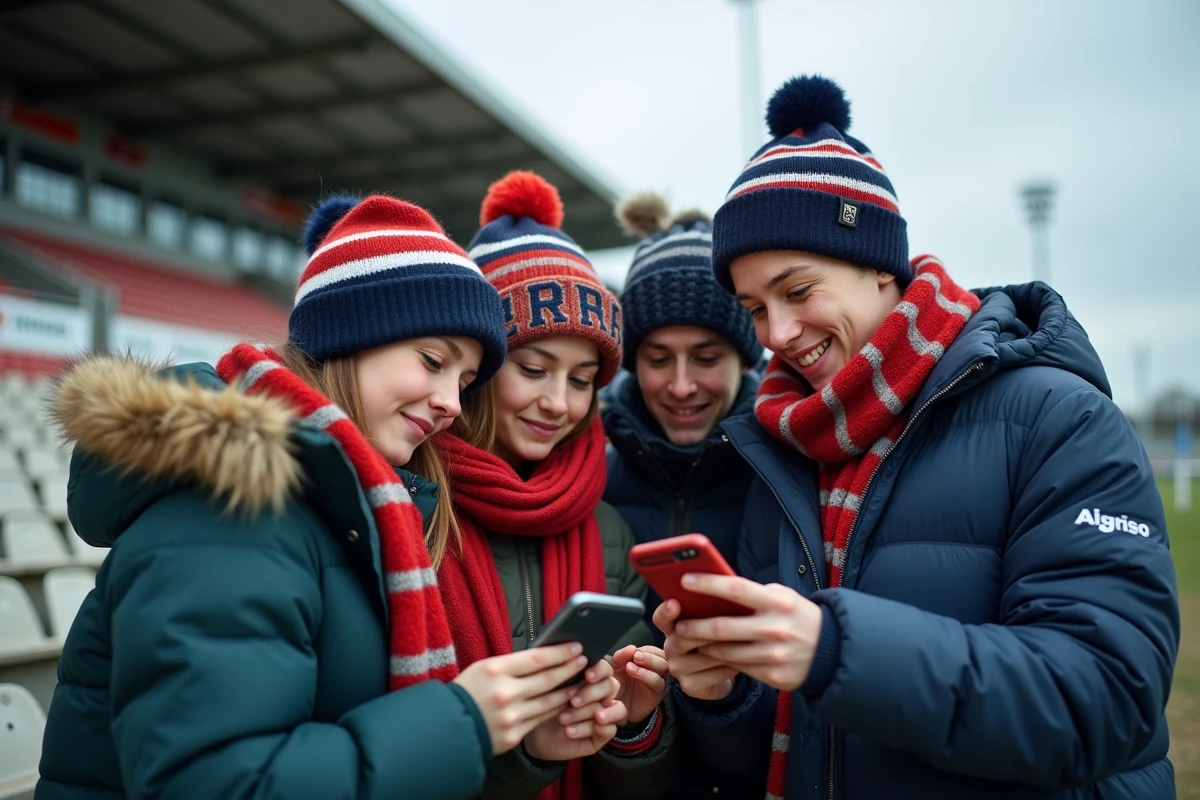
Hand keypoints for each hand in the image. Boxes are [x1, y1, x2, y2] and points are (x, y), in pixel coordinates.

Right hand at [453, 643, 586, 754]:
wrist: (445, 728)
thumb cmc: (466, 692)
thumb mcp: (484, 669)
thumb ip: (512, 665)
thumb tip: (544, 657)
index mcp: (495, 670)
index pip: (537, 658)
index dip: (560, 653)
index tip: (576, 646)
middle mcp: (505, 693)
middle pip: (548, 679)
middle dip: (570, 669)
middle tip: (584, 660)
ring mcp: (510, 716)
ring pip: (549, 701)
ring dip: (568, 690)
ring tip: (580, 681)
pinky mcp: (513, 735)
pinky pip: (541, 719)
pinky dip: (555, 709)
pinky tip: (564, 701)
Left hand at [525, 659, 624, 760]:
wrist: (535, 735)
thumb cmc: (543, 705)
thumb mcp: (549, 687)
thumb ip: (561, 672)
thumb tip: (567, 657)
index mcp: (592, 678)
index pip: (605, 669)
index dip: (599, 671)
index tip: (587, 675)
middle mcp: (601, 695)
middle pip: (611, 687)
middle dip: (591, 693)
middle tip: (572, 701)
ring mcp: (605, 714)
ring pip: (614, 708)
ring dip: (588, 712)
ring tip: (564, 719)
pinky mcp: (602, 734)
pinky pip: (609, 730)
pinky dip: (589, 729)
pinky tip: (570, 731)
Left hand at [610, 645, 667, 723]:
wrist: (614, 706)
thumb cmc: (615, 683)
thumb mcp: (615, 666)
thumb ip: (621, 656)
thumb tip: (632, 647)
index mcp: (646, 659)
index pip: (652, 649)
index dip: (644, 649)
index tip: (632, 652)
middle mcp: (655, 668)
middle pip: (662, 656)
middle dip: (649, 655)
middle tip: (635, 657)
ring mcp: (658, 680)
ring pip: (663, 667)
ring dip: (649, 663)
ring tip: (630, 667)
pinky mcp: (658, 693)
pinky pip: (658, 682)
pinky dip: (647, 676)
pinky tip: (634, 674)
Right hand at [654, 599, 737, 700]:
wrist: (720, 673)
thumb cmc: (718, 637)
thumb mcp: (712, 619)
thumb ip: (708, 608)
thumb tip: (723, 585)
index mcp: (672, 626)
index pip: (661, 617)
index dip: (666, 611)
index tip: (674, 603)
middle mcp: (670, 647)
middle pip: (683, 637)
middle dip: (708, 630)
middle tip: (729, 624)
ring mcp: (677, 668)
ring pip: (703, 656)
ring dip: (726, 648)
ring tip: (746, 640)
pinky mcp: (689, 685)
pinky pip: (714, 674)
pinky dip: (732, 666)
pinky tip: (745, 659)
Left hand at [674, 574, 822, 691]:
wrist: (832, 651)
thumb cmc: (799, 617)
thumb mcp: (783, 597)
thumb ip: (754, 594)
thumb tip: (716, 588)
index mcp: (777, 603)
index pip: (735, 590)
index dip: (707, 584)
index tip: (685, 580)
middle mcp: (774, 628)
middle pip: (722, 628)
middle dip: (694, 627)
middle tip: (679, 626)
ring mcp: (773, 655)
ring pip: (725, 652)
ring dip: (704, 647)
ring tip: (691, 642)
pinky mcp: (772, 676)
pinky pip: (738, 668)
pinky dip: (722, 661)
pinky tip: (712, 655)